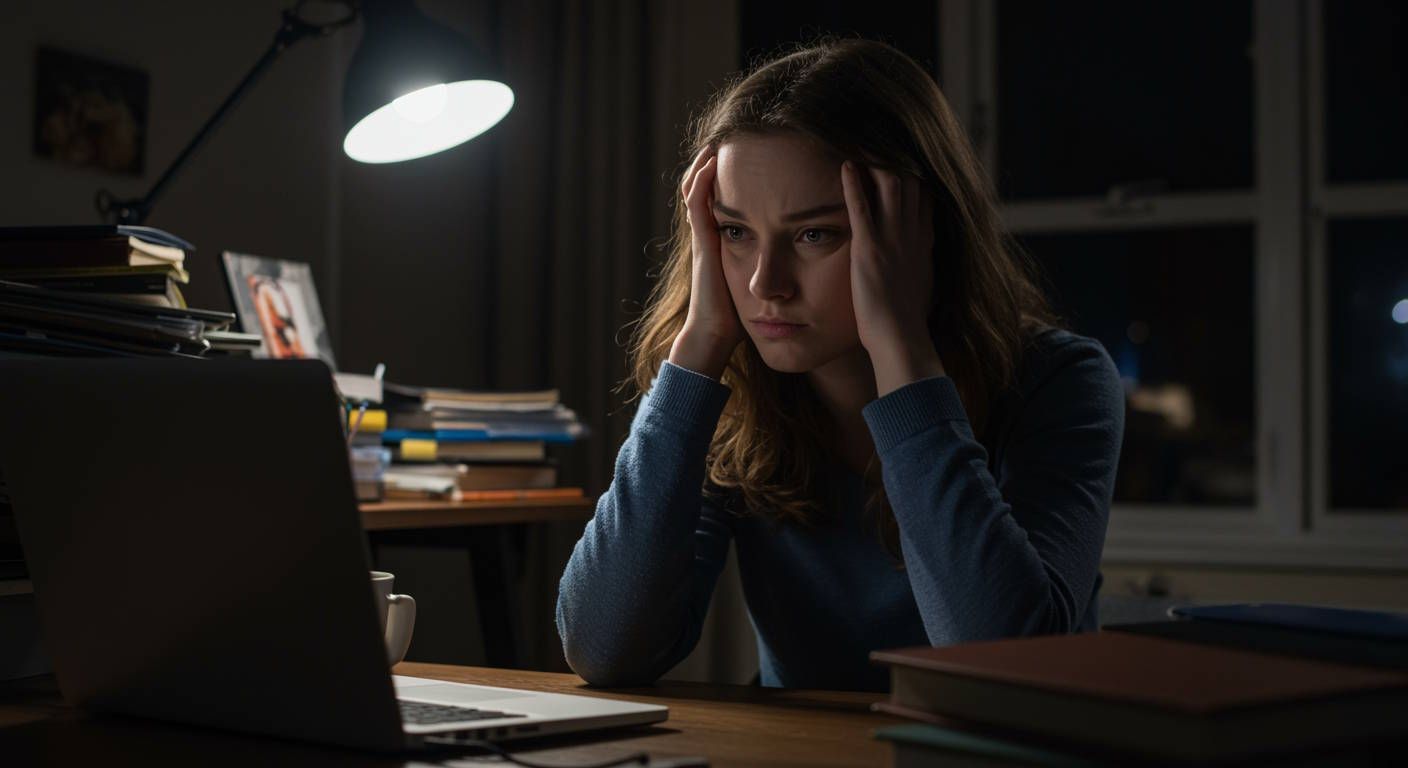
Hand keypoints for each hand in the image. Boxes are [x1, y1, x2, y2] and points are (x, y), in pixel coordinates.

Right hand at [669, 146, 744, 378]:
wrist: (716, 333)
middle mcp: (707, 236)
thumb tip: (793, 260)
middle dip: (710, 165)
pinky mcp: (702, 242)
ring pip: (695, 191)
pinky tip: (713, 162)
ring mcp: (702, 238)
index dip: (722, 180)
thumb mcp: (754, 281)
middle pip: (701, 190)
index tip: (741, 158)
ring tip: (716, 142)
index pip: (717, 202)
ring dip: (703, 165)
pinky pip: (697, 204)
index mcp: (719, 242)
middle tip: (725, 141)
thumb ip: (766, 266)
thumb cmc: (738, 314)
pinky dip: (702, 181)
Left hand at [840, 161, 945, 393]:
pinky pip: (862, 208)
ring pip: (891, 184)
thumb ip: (916, 265)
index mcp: (924, 241)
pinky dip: (854, 184)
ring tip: (859, 139)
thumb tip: (916, 263)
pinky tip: (845, 165)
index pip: (925, 193)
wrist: (902, 339)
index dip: (914, 170)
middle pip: (911, 179)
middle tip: (878, 135)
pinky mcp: (869, 250)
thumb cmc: (906, 321)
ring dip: (875, 159)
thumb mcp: (919, 284)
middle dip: (895, 155)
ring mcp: (893, 239)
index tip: (901, 154)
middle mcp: (913, 234)